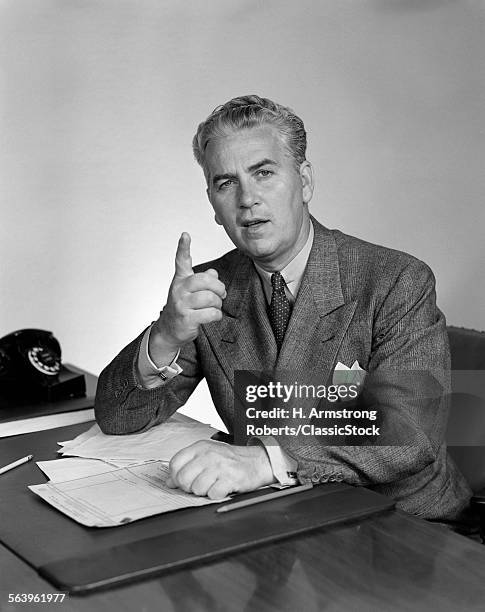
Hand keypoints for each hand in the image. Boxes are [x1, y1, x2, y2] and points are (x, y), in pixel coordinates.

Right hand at [151, 233, 226, 358]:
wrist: (169, 330)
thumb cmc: (183, 308)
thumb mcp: (190, 292)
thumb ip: (202, 280)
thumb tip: (213, 273)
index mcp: (181, 280)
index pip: (181, 261)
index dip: (183, 247)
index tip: (185, 235)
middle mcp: (179, 289)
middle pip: (205, 280)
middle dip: (219, 288)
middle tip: (221, 294)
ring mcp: (181, 304)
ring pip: (210, 298)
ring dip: (218, 304)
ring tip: (215, 307)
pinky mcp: (187, 318)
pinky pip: (211, 313)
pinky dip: (216, 315)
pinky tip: (213, 316)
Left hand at [166, 440, 274, 498]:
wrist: (257, 461)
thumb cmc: (230, 460)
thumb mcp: (207, 455)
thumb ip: (188, 465)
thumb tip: (170, 482)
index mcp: (200, 447)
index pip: (175, 463)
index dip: (176, 476)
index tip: (182, 481)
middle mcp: (209, 454)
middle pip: (183, 478)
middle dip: (188, 487)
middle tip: (198, 486)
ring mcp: (220, 466)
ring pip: (197, 488)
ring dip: (203, 492)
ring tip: (213, 485)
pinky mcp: (230, 479)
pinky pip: (212, 494)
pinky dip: (216, 495)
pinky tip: (221, 488)